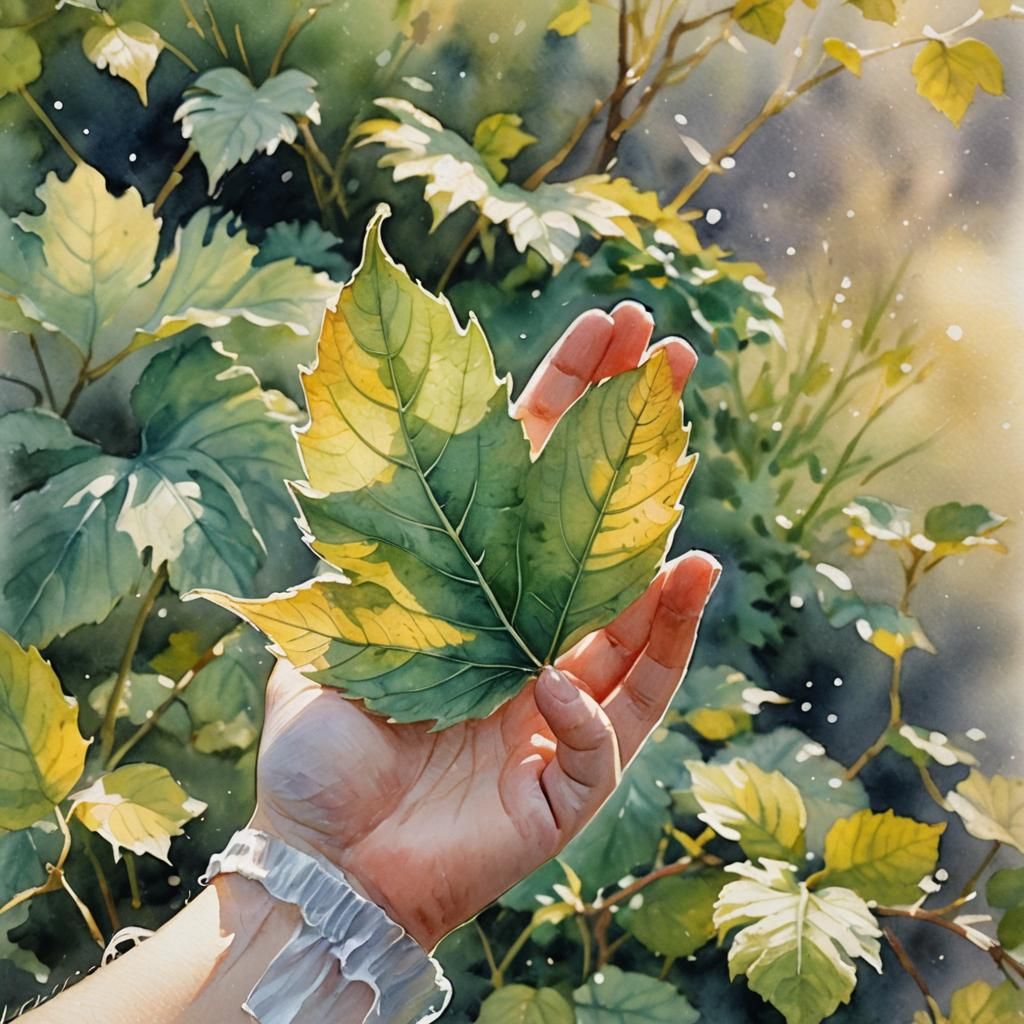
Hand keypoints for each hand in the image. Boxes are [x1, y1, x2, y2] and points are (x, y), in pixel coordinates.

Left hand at [250, 302, 719, 949]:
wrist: (323, 857)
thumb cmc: (322, 747)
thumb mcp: (331, 626)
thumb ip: (371, 553)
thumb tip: (387, 459)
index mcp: (482, 588)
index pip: (537, 475)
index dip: (574, 400)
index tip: (612, 327)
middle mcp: (535, 631)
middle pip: (602, 530)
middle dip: (640, 443)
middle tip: (677, 357)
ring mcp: (562, 704)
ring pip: (636, 633)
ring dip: (665, 584)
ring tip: (689, 529)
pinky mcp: (570, 781)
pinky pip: (603, 739)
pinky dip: (588, 708)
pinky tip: (555, 678)